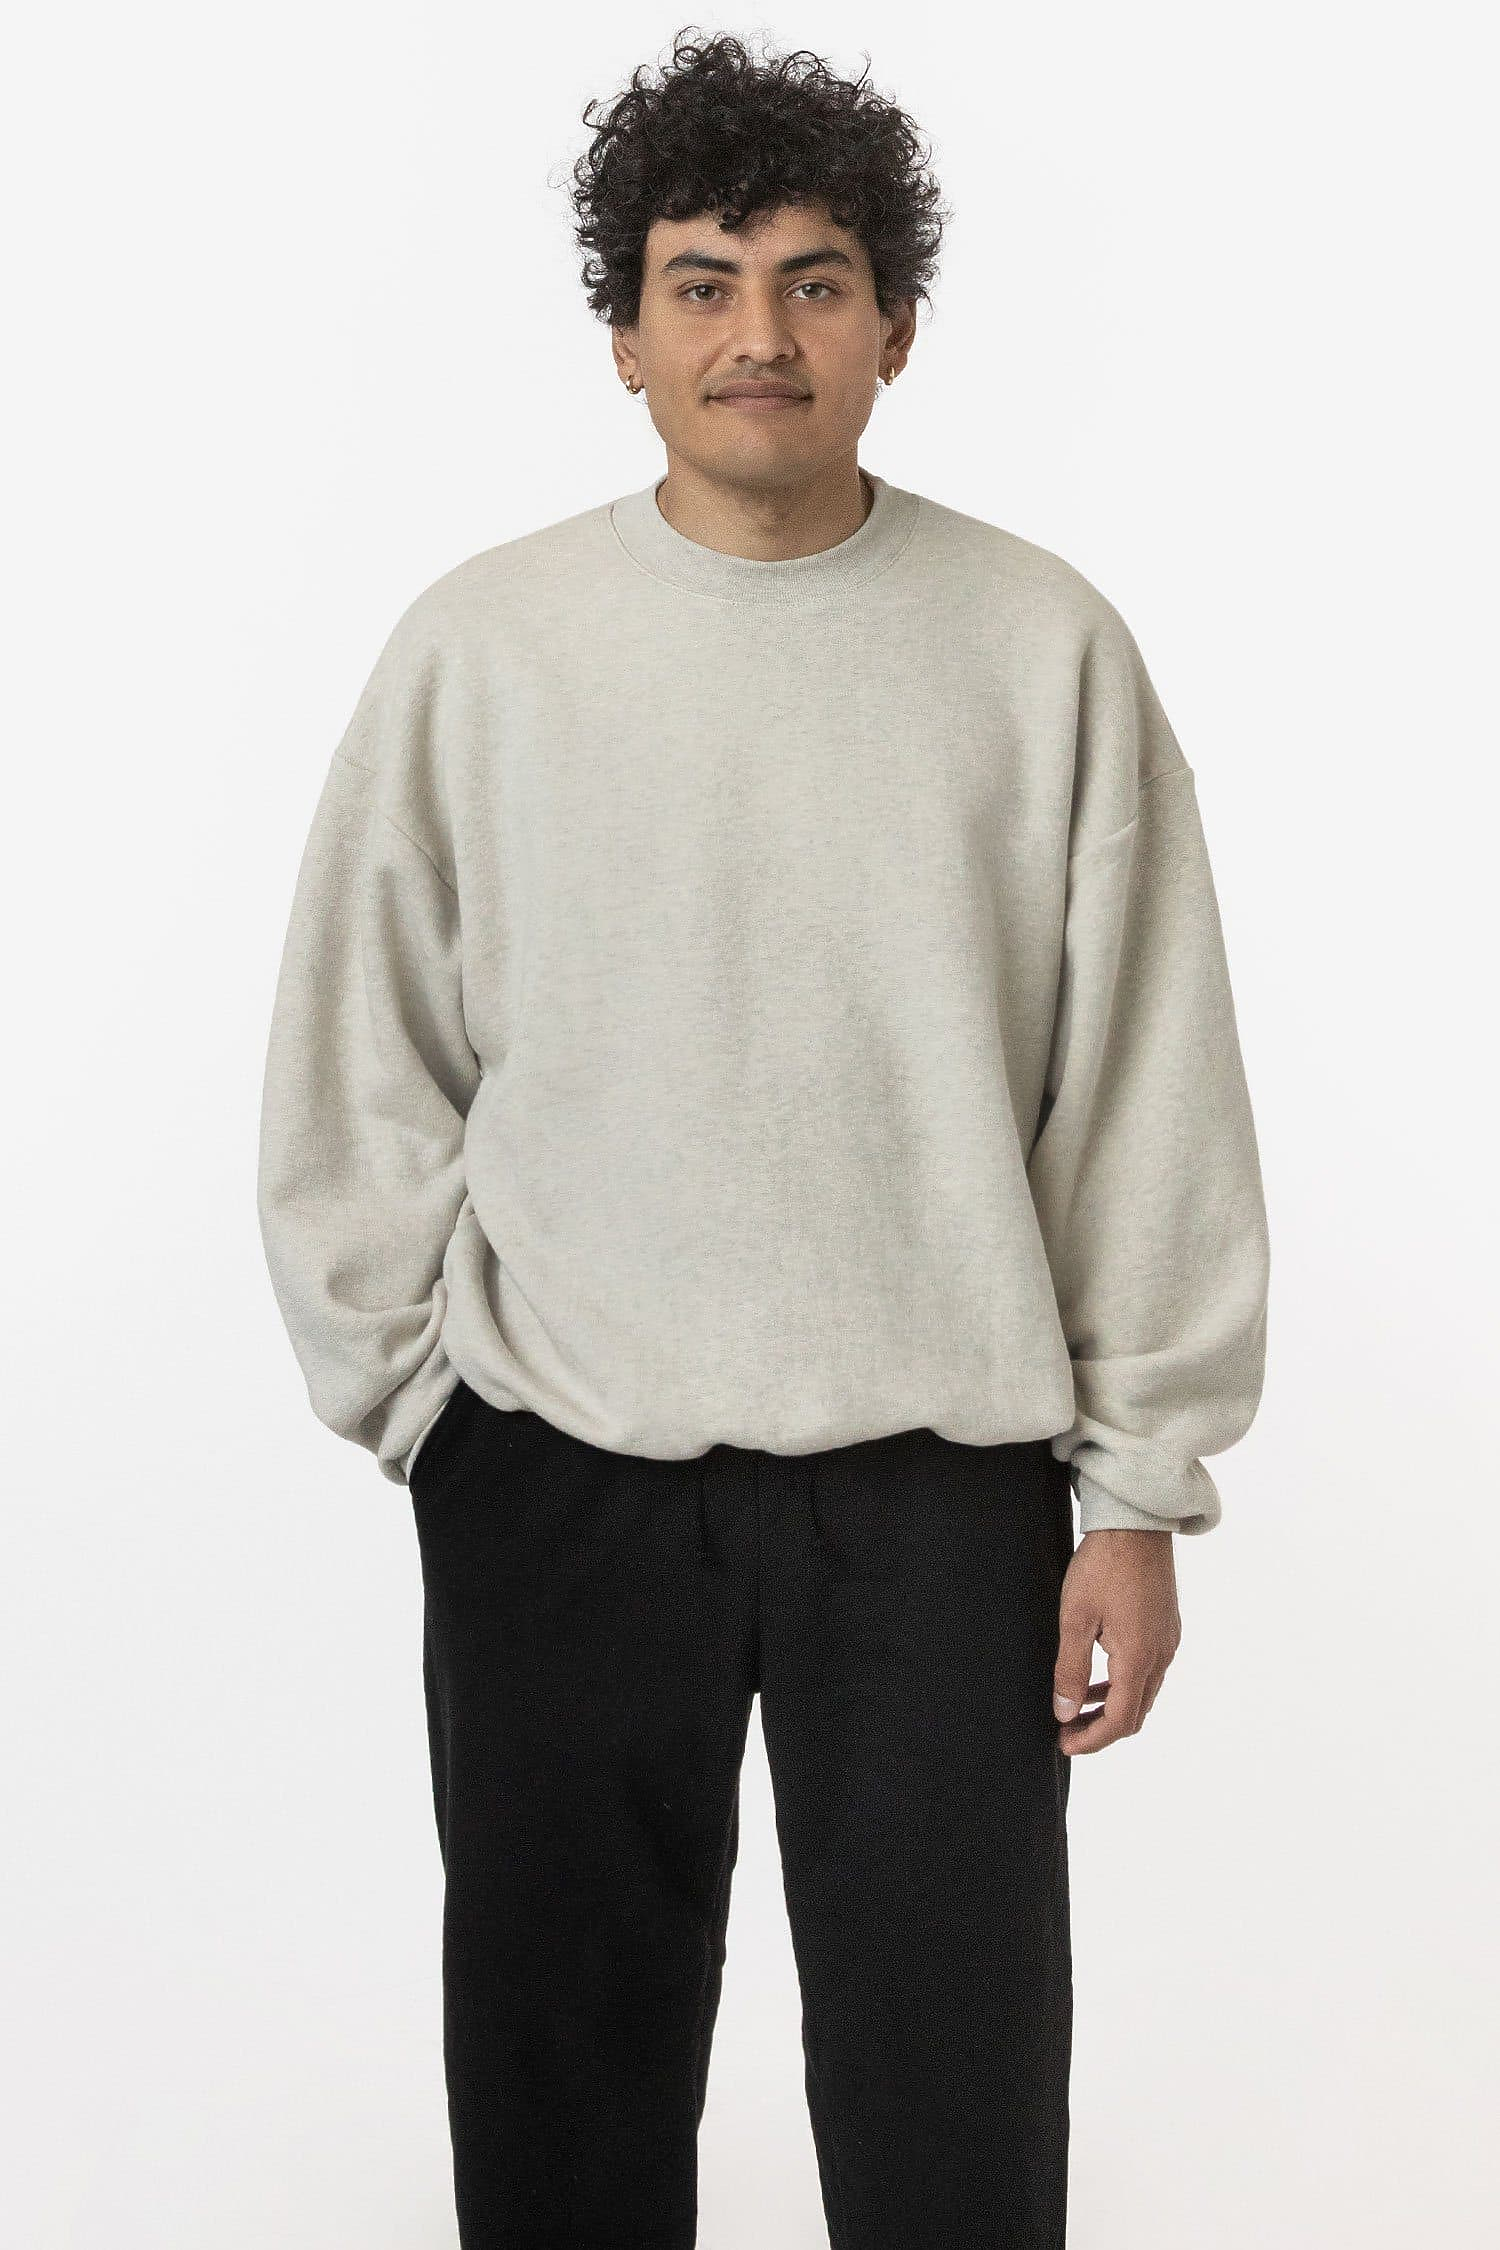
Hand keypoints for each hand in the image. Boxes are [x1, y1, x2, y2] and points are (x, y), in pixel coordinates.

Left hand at [1053, 1529, 1181, 1754]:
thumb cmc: (1103, 1566)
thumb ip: (1070, 1670)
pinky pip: (1149, 1670)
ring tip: (1078, 1706)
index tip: (1065, 1744)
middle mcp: (1161, 1654)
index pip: (1120, 1720)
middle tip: (1068, 1731)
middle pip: (1136, 1713)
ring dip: (1113, 1706)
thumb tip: (1065, 1711)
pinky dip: (1124, 1683)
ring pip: (1144, 1693)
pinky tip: (1100, 1674)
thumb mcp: (1075, 1619)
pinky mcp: (1167, 1626)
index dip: (1092, 1740)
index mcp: (1139, 1657)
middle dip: (1102, 1729)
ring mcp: (1168, 1640)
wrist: (1136, 1525)